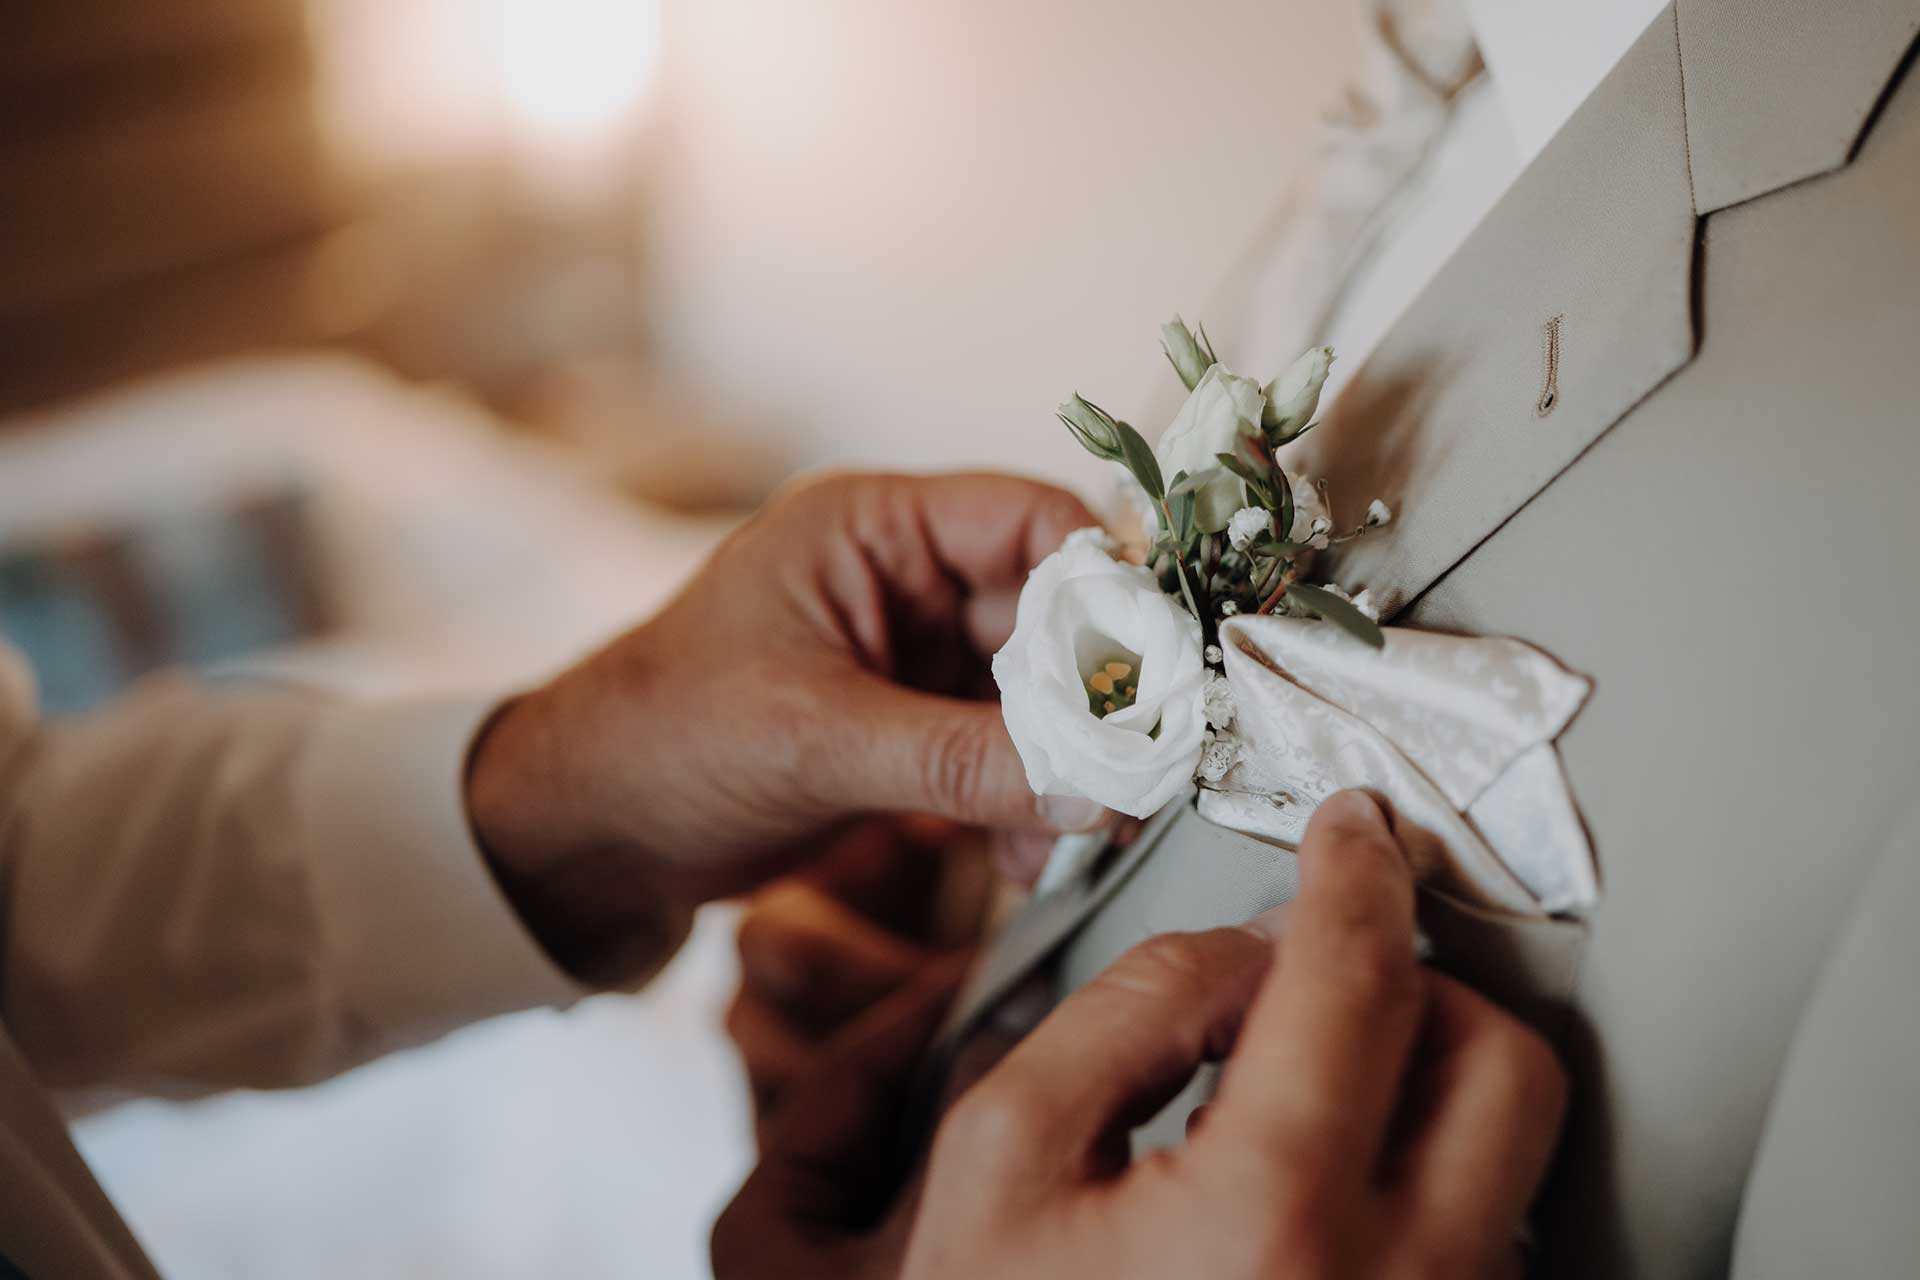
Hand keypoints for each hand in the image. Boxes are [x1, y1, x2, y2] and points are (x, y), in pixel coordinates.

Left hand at [464, 472, 1102, 978]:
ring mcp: (909, 656)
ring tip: (1079, 832)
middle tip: (1134, 774)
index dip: (1109, 586)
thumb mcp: (819, 740)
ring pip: (1037, 692)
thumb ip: (964, 759)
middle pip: (1051, 612)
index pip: (1031, 520)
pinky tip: (1025, 859)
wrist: (584, 833)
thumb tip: (1101, 786)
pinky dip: (1024, 800)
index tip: (1163, 672)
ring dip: (1063, 762)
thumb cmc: (663, 741)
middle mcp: (902, 577)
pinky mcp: (908, 728)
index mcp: (873, 528)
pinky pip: (1002, 751)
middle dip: (1094, 697)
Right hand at [714, 791, 1567, 1278]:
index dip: (1357, 869)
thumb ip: (1126, 1014)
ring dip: (1431, 1075)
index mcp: (1272, 1214)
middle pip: (1500, 1061)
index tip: (1352, 823)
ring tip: (1316, 1078)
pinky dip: (1429, 1169)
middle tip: (1332, 969)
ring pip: (1516, 1153)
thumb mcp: (1002, 1158)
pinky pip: (1487, 1235)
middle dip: (1423, 981)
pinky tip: (1329, 1176)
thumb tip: (1246, 949)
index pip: (1359, 977)